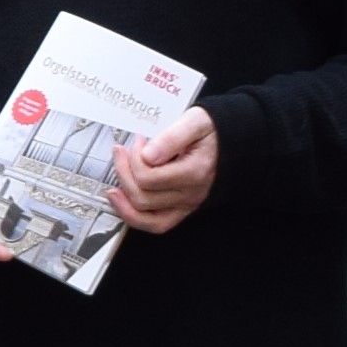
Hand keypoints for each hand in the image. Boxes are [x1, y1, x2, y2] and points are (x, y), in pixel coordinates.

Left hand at [109, 107, 217, 235]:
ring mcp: (186, 205)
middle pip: (142, 196)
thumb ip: (172, 137)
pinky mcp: (181, 209)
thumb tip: (148, 154)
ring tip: (115, 180)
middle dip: (124, 172)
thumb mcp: (196, 121)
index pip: (148, 177)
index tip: (138, 141)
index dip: (134, 158)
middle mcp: (191, 194)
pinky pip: (155, 224)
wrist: (232, 142)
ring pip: (144, 215)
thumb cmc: (213, 131)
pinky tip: (120, 200)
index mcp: (194, 172)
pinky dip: (133, 216)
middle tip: (123, 152)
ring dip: (123, 198)